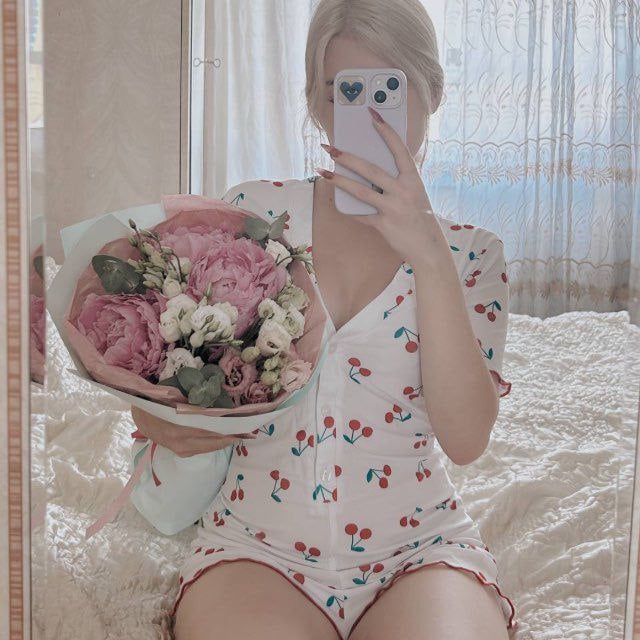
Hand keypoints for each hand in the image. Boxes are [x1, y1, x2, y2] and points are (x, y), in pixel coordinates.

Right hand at [130, 405, 256, 457]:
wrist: (138, 413)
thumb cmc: (156, 398)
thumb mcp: (172, 392)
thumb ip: (193, 396)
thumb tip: (216, 393)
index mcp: (178, 422)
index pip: (210, 425)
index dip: (229, 424)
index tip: (246, 422)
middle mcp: (181, 439)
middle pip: (213, 438)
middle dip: (233, 434)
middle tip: (251, 431)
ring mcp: (180, 448)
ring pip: (210, 446)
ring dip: (226, 440)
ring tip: (243, 434)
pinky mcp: (180, 451)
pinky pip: (203, 449)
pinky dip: (215, 443)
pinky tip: (226, 437)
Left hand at [316, 106, 446, 265]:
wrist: (427, 246)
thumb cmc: (419, 216)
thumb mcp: (414, 193)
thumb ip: (397, 181)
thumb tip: (369, 171)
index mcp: (413, 179)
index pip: (398, 149)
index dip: (386, 131)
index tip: (372, 114)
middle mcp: (403, 191)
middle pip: (371, 169)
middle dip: (347, 157)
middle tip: (330, 147)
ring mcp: (393, 208)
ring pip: (360, 191)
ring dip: (339, 180)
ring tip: (323, 171)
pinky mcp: (384, 224)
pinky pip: (361, 215)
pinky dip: (349, 209)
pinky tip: (337, 203)